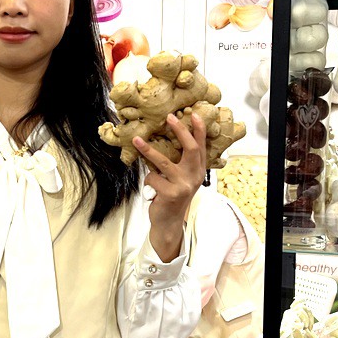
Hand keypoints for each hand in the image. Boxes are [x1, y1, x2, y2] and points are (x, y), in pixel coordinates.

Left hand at [133, 113, 206, 261]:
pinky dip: (148, 181)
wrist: (169, 222)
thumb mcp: (181, 179)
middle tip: (170, 117)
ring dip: (147, 150)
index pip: (201, 147)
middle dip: (180, 131)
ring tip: (136, 140)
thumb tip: (166, 139)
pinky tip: (152, 191)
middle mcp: (194, 176)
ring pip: (163, 162)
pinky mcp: (170, 194)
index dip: (199, 130)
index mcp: (198, 171)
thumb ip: (180, 163)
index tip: (193, 114)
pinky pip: (152, 178)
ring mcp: (183, 185)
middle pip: (190, 148)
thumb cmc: (172, 196)